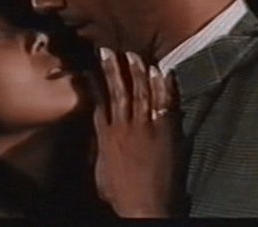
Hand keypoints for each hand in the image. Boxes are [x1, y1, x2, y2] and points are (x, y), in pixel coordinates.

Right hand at [88, 48, 185, 217]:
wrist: (144, 207)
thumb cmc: (121, 194)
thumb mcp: (100, 170)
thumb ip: (100, 147)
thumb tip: (98, 133)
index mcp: (106, 135)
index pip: (99, 101)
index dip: (95, 82)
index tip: (92, 67)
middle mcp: (123, 127)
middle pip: (118, 90)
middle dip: (113, 69)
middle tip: (110, 51)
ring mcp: (145, 128)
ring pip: (140, 92)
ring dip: (138, 72)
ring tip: (134, 56)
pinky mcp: (165, 132)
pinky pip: (164, 103)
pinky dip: (163, 86)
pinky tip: (162, 72)